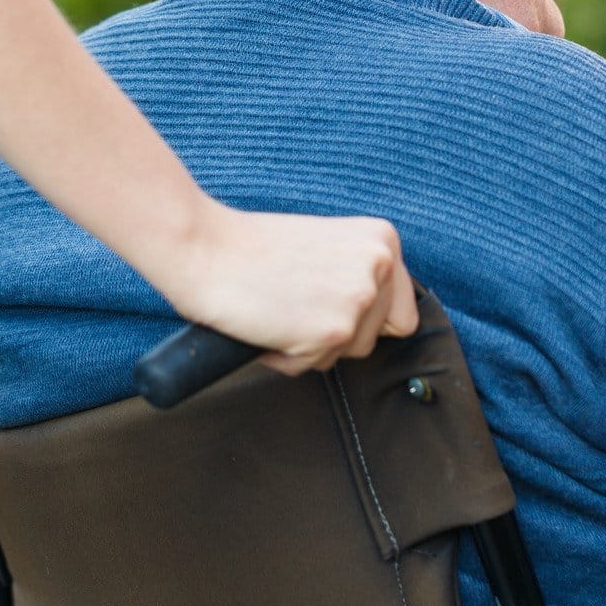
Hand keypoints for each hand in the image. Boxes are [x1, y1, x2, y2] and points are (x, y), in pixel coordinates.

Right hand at [171, 202, 417, 375]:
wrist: (204, 248)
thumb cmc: (250, 248)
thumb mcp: (324, 244)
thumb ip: (356, 271)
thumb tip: (375, 312)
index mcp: (381, 239)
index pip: (402, 309)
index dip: (364, 318)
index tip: (329, 305)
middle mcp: (379, 266)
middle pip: (377, 336)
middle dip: (336, 332)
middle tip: (294, 303)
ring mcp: (359, 298)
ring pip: (347, 354)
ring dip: (311, 345)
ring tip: (279, 310)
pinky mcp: (334, 330)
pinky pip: (314, 366)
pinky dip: (287, 357)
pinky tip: (266, 324)